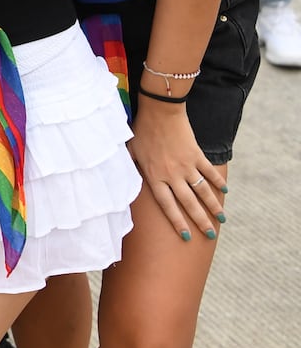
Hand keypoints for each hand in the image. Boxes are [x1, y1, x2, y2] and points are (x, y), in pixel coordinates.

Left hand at [129, 98, 226, 241]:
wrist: (159, 111)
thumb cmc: (141, 131)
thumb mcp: (130, 153)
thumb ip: (131, 170)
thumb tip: (123, 183)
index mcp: (155, 177)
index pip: (168, 206)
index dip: (178, 223)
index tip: (187, 237)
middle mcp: (172, 175)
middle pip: (189, 203)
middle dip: (201, 221)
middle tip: (211, 235)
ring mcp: (186, 166)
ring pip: (203, 191)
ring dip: (213, 206)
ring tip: (222, 219)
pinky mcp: (196, 155)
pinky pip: (209, 172)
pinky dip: (217, 182)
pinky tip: (224, 191)